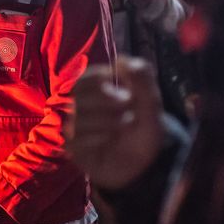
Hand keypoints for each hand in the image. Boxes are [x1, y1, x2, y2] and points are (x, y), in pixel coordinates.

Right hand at [65, 56, 163, 189]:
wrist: (145, 163)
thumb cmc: (143, 128)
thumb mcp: (151, 101)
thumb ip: (141, 76)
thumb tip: (121, 60)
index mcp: (96, 90)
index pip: (86, 77)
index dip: (103, 80)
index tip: (124, 89)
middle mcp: (80, 106)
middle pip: (78, 94)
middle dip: (108, 100)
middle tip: (128, 108)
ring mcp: (75, 127)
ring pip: (78, 117)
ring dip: (107, 121)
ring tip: (124, 126)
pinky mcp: (72, 148)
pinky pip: (76, 139)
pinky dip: (98, 139)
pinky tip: (110, 142)